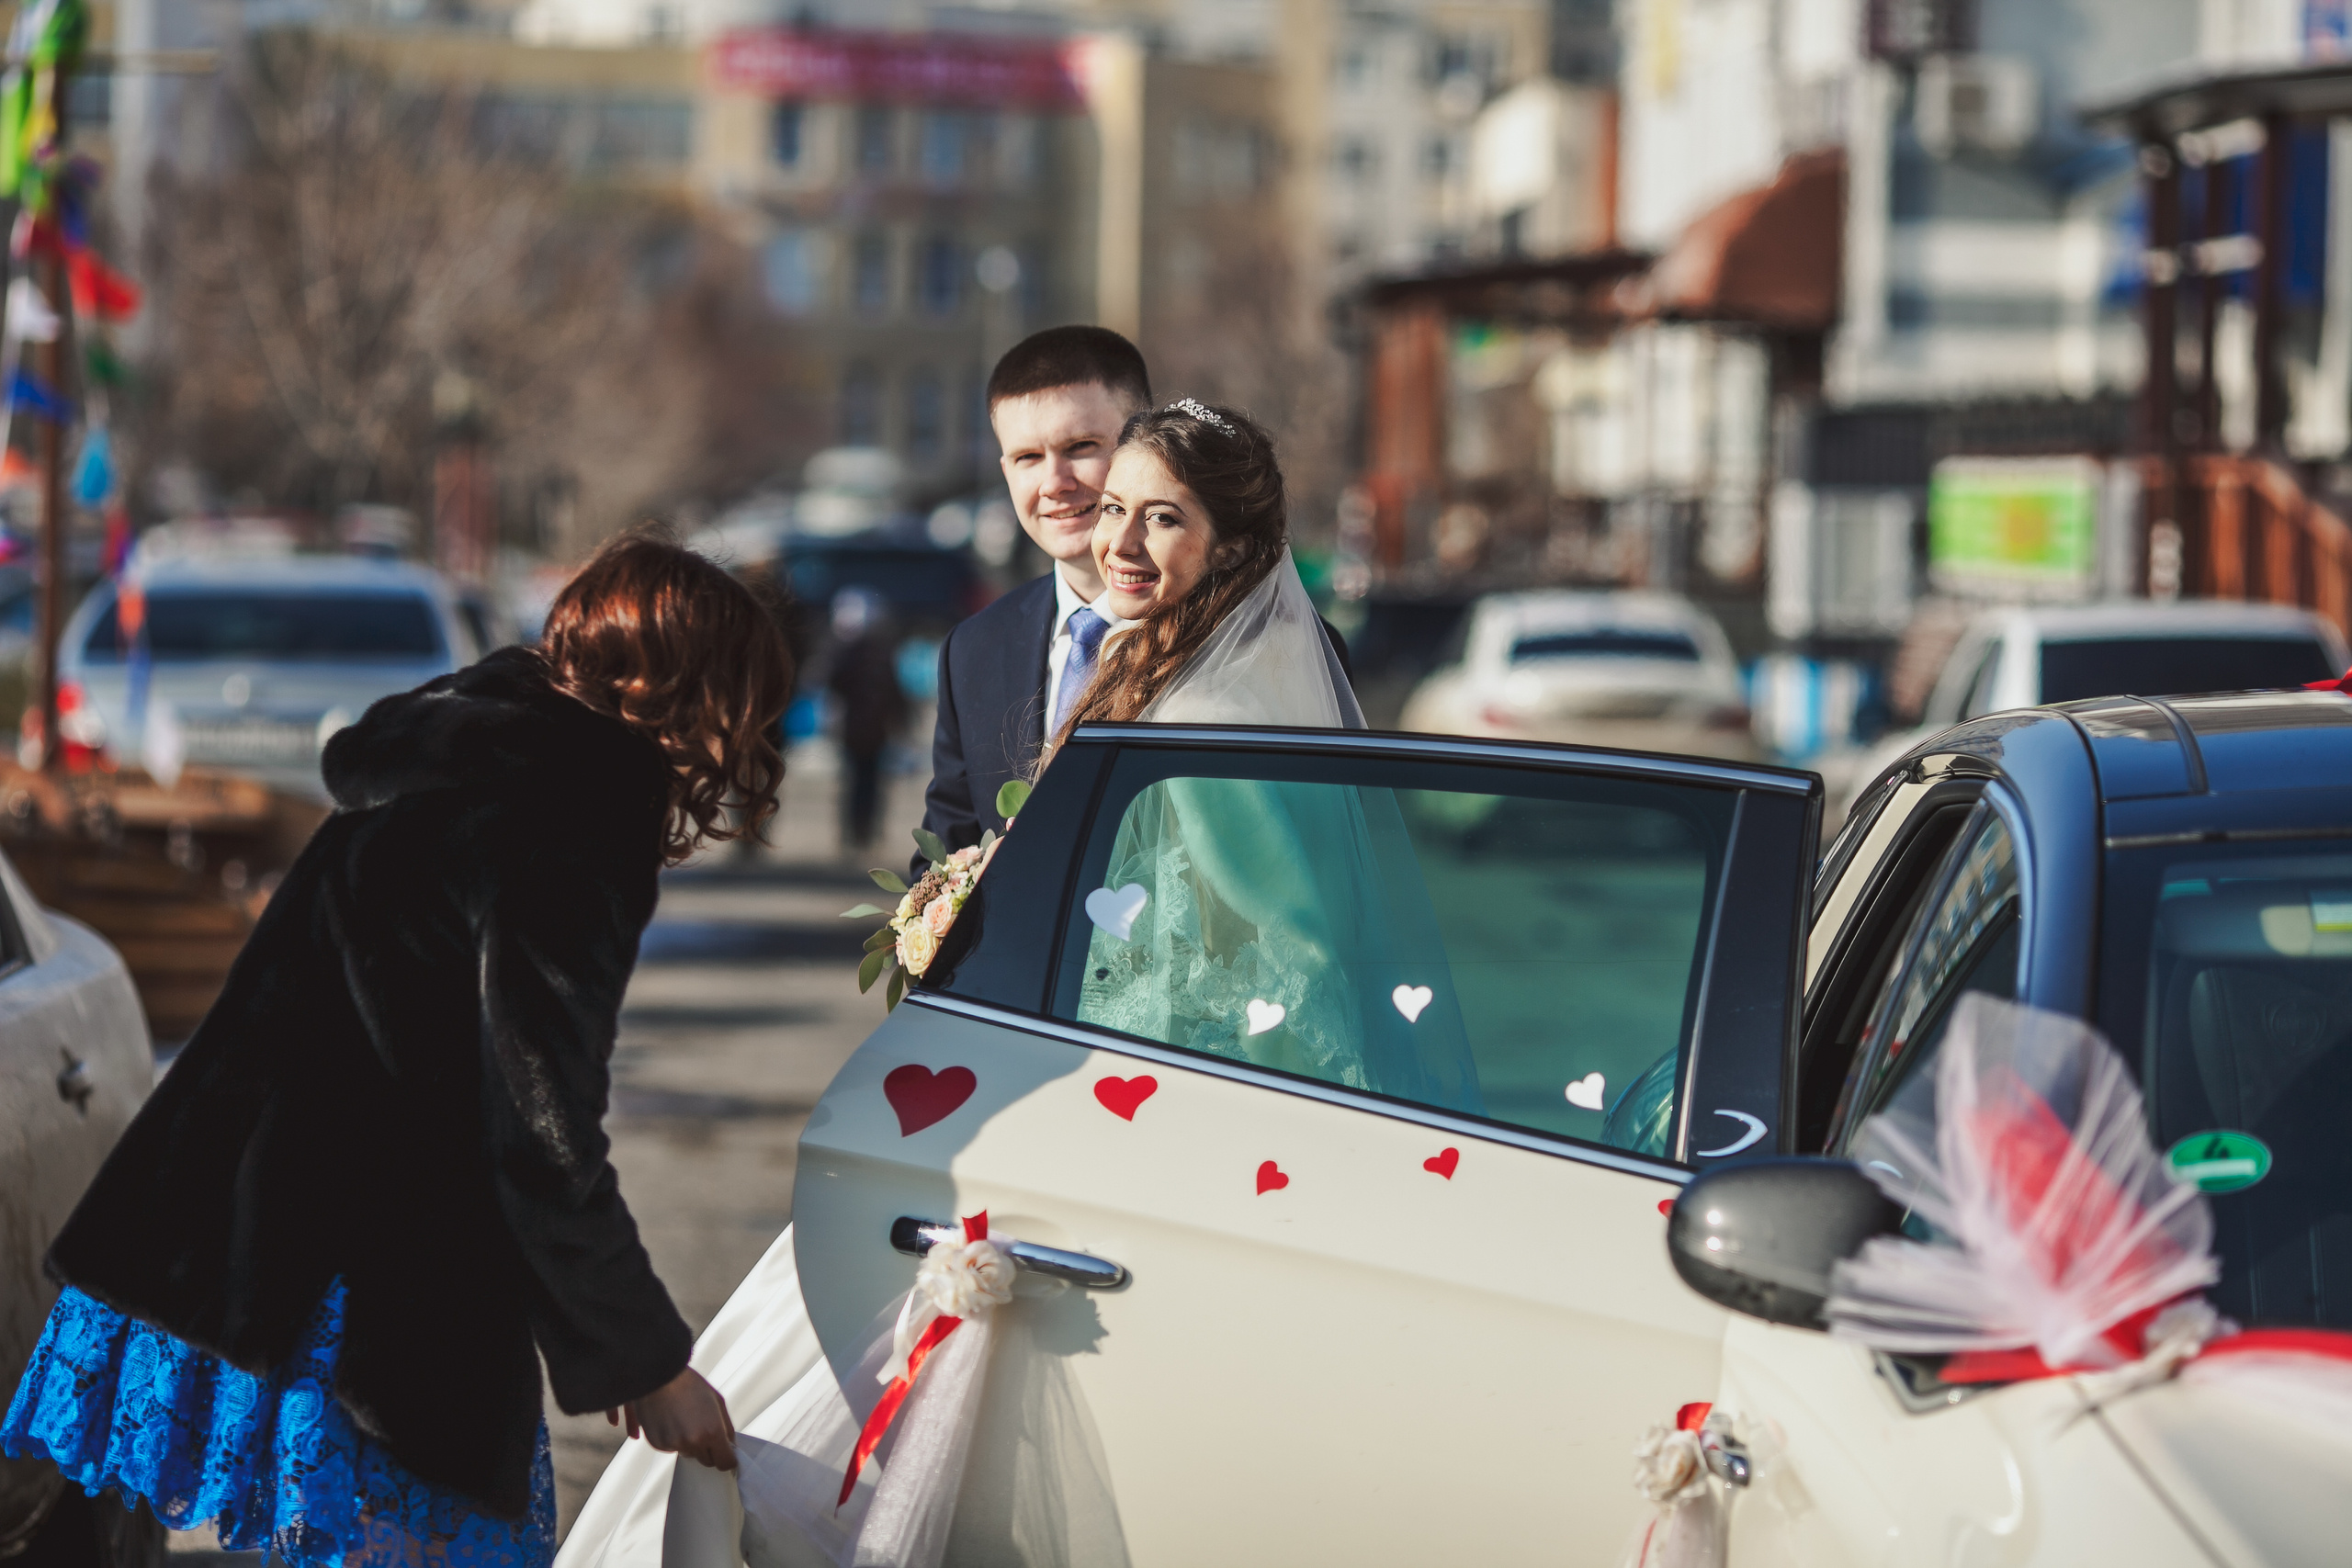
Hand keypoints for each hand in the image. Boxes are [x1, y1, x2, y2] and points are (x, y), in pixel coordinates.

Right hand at [606, 1367, 735, 1469]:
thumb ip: (726, 1427)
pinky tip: (671, 1421)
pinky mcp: (658, 1444)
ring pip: (689, 1454)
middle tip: (703, 1429)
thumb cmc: (689, 1385)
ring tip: (685, 1420)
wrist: (659, 1376)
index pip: (724, 1463)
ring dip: (690, 1444)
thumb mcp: (717, 1401)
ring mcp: (674, 1444)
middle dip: (709, 1450)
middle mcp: (693, 1442)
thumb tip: (730, 1445)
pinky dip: (674, 1440)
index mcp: (712, 1431)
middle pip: (707, 1461)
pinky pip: (672, 1449)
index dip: (727, 1459)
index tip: (726, 1454)